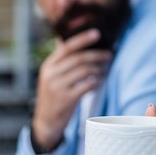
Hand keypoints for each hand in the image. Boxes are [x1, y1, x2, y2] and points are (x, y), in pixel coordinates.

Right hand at [31, 29, 111, 148]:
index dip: (83, 39)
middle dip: (97, 55)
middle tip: (109, 55)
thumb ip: (60, 60)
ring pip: (85, 71)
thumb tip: (64, 39)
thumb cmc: (53, 95)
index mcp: (48, 65)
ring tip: (105, 70)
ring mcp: (57, 87)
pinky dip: (96, 82)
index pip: (66, 47)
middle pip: (79, 58)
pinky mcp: (66, 99)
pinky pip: (87, 85)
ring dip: (99, 69)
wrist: (46, 120)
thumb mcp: (51, 75)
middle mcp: (51, 74)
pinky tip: (100, 82)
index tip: (97, 33)